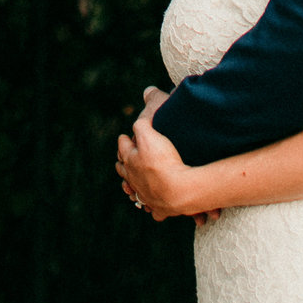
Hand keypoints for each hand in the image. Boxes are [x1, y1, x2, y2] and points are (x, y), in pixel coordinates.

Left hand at [116, 88, 198, 220]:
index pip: (123, 146)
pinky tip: (152, 206)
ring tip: (132, 184)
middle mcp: (135, 178)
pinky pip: (151, 210)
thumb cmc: (164, 160)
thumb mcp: (152, 130)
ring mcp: (146, 195)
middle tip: (125, 158)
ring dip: (133, 186)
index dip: (124, 139)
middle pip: (124, 169)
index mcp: (131, 158)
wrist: (179, 190)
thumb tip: (147, 93)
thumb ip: (146, 113)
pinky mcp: (159, 208)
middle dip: (124, 162)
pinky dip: (151, 207)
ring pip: (134, 191)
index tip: (125, 137)